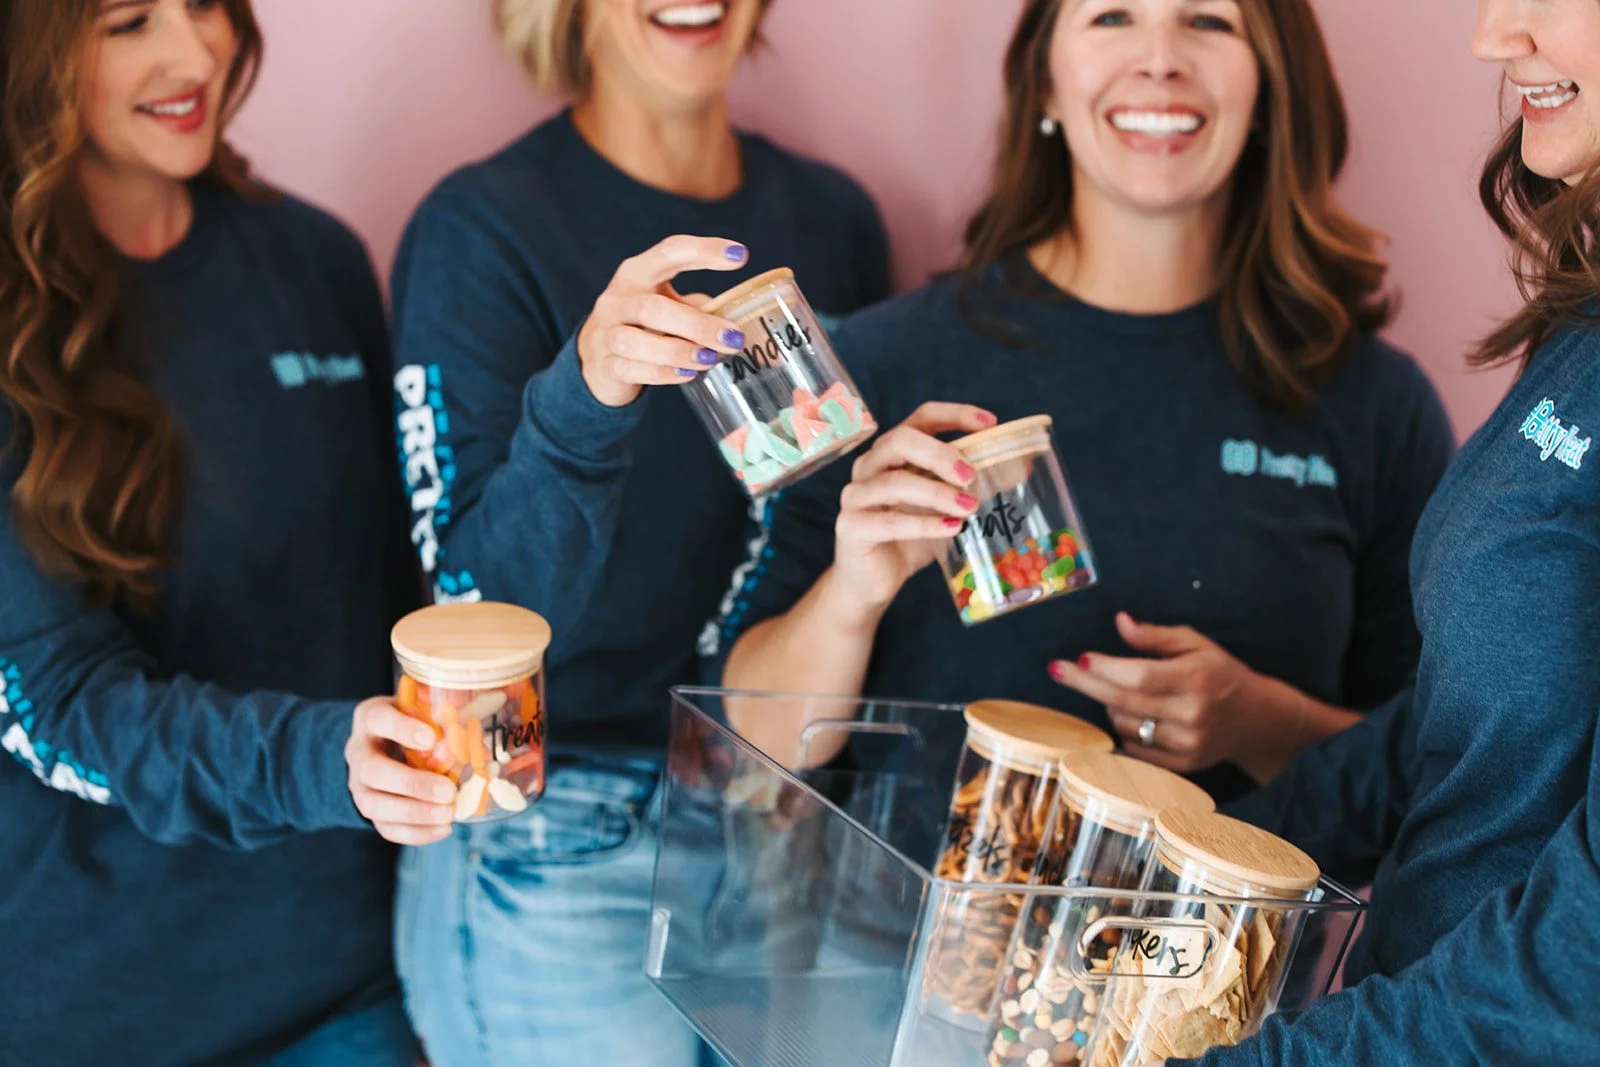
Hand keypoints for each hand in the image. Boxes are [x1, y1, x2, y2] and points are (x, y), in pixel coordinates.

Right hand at [345, 696, 457, 844]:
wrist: (383, 744)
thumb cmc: (410, 721)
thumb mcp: (420, 705)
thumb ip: (441, 711)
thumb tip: (476, 721)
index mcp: (370, 718)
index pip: (378, 719)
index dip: (402, 729)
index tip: (431, 738)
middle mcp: (359, 752)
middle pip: (373, 771)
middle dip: (412, 784)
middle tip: (447, 791)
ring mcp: (359, 785)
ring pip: (374, 805)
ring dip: (414, 812)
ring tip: (447, 814)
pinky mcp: (370, 811)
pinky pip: (386, 827)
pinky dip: (415, 832)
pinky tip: (443, 828)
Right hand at [576, 235, 751, 406]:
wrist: (596, 357)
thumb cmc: (643, 324)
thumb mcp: (667, 305)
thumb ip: (698, 307)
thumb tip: (745, 320)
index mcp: (637, 272)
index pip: (670, 252)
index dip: (704, 251)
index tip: (741, 255)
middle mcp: (617, 298)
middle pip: (652, 307)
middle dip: (697, 324)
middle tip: (732, 338)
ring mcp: (606, 332)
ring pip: (636, 341)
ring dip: (678, 351)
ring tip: (709, 359)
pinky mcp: (605, 365)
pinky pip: (632, 369)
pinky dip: (663, 373)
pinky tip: (687, 374)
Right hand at [828, 402, 996, 619]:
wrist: (873, 580)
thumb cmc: (910, 538)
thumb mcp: (946, 508)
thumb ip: (974, 487)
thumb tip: (1023, 468)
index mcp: (893, 452)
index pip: (921, 417)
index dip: (954, 415)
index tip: (989, 423)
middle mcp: (869, 466)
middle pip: (900, 440)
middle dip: (940, 454)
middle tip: (971, 475)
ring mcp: (856, 496)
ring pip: (894, 482)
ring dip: (936, 493)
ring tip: (969, 508)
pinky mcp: (850, 527)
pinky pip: (888, 521)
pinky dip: (923, 525)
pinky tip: (951, 529)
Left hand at [1047, 612, 1267, 774]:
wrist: (1258, 720)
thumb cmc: (1221, 673)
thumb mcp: (1196, 644)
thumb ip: (1155, 635)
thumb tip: (1120, 621)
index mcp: (1196, 679)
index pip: (1139, 676)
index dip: (1106, 668)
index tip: (1080, 657)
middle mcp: (1191, 714)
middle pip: (1123, 702)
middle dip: (1085, 684)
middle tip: (1057, 669)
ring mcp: (1187, 744)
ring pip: (1125, 725)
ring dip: (1109, 705)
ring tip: (1116, 691)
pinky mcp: (1182, 765)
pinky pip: (1134, 750)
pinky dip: (1123, 730)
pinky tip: (1125, 714)